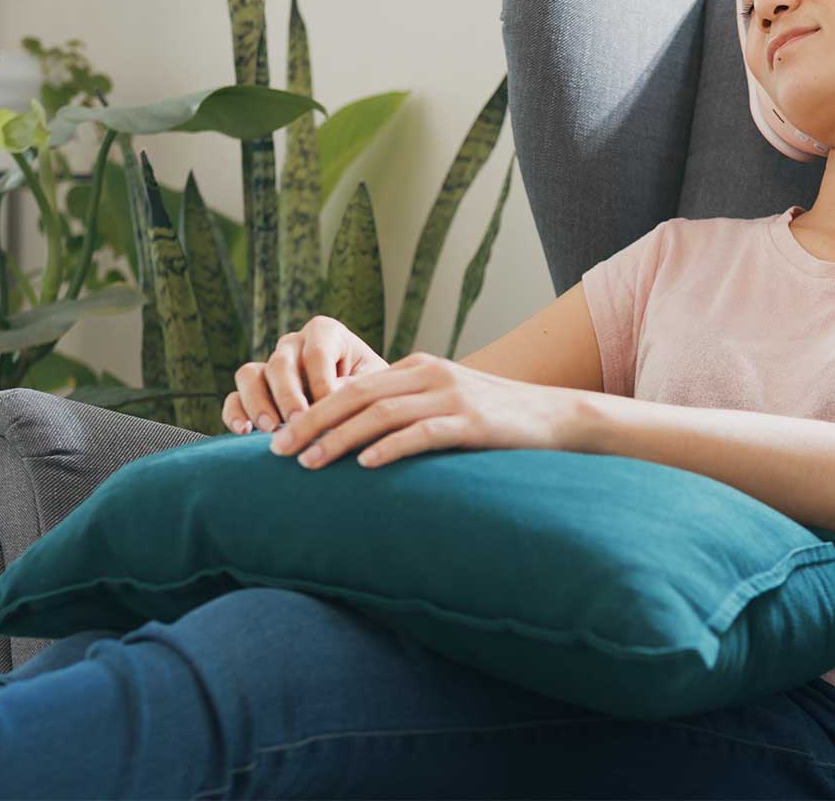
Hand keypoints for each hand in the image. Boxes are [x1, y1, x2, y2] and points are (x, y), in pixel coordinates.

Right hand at [223, 315, 389, 433]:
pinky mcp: (254, 392)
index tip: (330, 407)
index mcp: (325, 333)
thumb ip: (354, 387)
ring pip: (249, 375)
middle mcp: (293, 344)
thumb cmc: (372, 389)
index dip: (321, 381)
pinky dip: (234, 413)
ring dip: (257, 402)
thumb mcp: (373, 384)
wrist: (361, 403)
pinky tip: (243, 432)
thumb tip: (330, 401)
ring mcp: (270, 366)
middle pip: (280, 363)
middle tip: (297, 421)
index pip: (316, 353)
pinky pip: (234, 397)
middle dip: (288, 394)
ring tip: (270, 428)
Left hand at [269, 351, 579, 469]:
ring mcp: (453, 397)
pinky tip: (366, 466)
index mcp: (420, 368)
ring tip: (309, 463)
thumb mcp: (448, 403)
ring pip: (382, 413)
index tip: (280, 436)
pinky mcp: (473, 423)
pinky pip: (423, 433)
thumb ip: (410, 409)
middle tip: (277, 451)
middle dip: (312, 422)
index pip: (354, 386)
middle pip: (357, 395)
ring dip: (340, 439)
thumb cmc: (499, 420)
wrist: (558, 418)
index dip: (313, 409)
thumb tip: (360, 438)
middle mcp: (431, 375)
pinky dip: (391, 448)